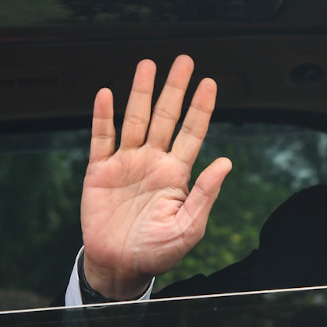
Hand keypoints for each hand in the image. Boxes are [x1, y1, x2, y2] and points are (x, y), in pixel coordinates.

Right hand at [81, 56, 231, 298]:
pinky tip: (107, 94)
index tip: (209, 82)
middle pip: (165, 117)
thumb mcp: (188, 228)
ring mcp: (126, 164)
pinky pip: (101, 139)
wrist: (120, 266)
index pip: (192, 133)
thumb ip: (206, 194)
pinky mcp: (100, 172)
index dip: (200, 108)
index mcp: (177, 174)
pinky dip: (103, 116)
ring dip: (141, 92)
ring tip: (148, 65)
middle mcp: (153, 162)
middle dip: (174, 89)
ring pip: (134, 120)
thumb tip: (226, 162)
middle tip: (184, 61)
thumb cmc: (158, 252)